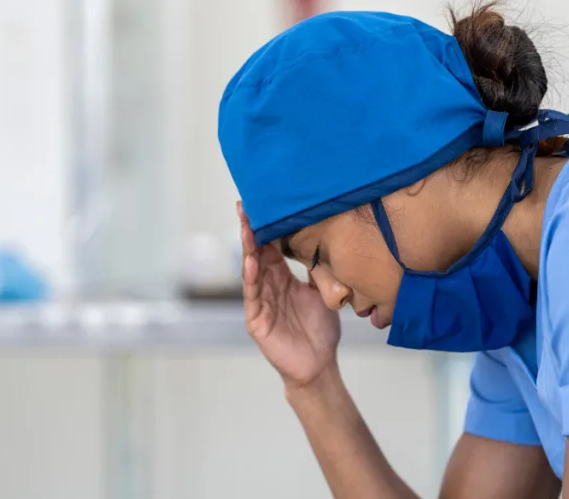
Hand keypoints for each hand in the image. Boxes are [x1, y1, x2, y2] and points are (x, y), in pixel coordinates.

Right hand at [237, 201, 340, 388]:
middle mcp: (268, 287)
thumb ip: (317, 269)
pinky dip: (251, 278)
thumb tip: (323, 240)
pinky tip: (251, 261)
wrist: (320, 364)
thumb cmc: (320, 330)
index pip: (270, 248)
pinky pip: (252, 296)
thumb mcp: (322, 292)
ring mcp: (260, 303)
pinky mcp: (257, 321)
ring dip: (248, 248)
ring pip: (251, 270)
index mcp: (282, 279)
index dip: (265, 228)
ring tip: (246, 227)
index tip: (261, 204)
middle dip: (251, 230)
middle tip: (245, 206)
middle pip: (256, 254)